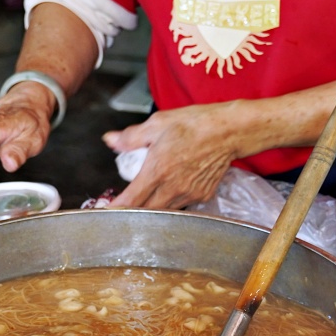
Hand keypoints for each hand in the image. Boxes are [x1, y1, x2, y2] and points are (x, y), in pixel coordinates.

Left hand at [104, 102, 241, 208]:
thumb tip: (110, 140)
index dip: (116, 208)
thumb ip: (131, 137)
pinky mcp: (202, 196)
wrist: (229, 130)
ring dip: (153, 205)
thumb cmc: (195, 124)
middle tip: (126, 201)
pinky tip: (172, 186)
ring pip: (164, 210)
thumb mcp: (158, 123)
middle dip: (133, 210)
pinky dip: (172, 200)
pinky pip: (182, 204)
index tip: (105, 210)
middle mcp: (172, 187)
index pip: (131, 199)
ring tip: (150, 192)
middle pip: (145, 211)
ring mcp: (189, 194)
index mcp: (157, 170)